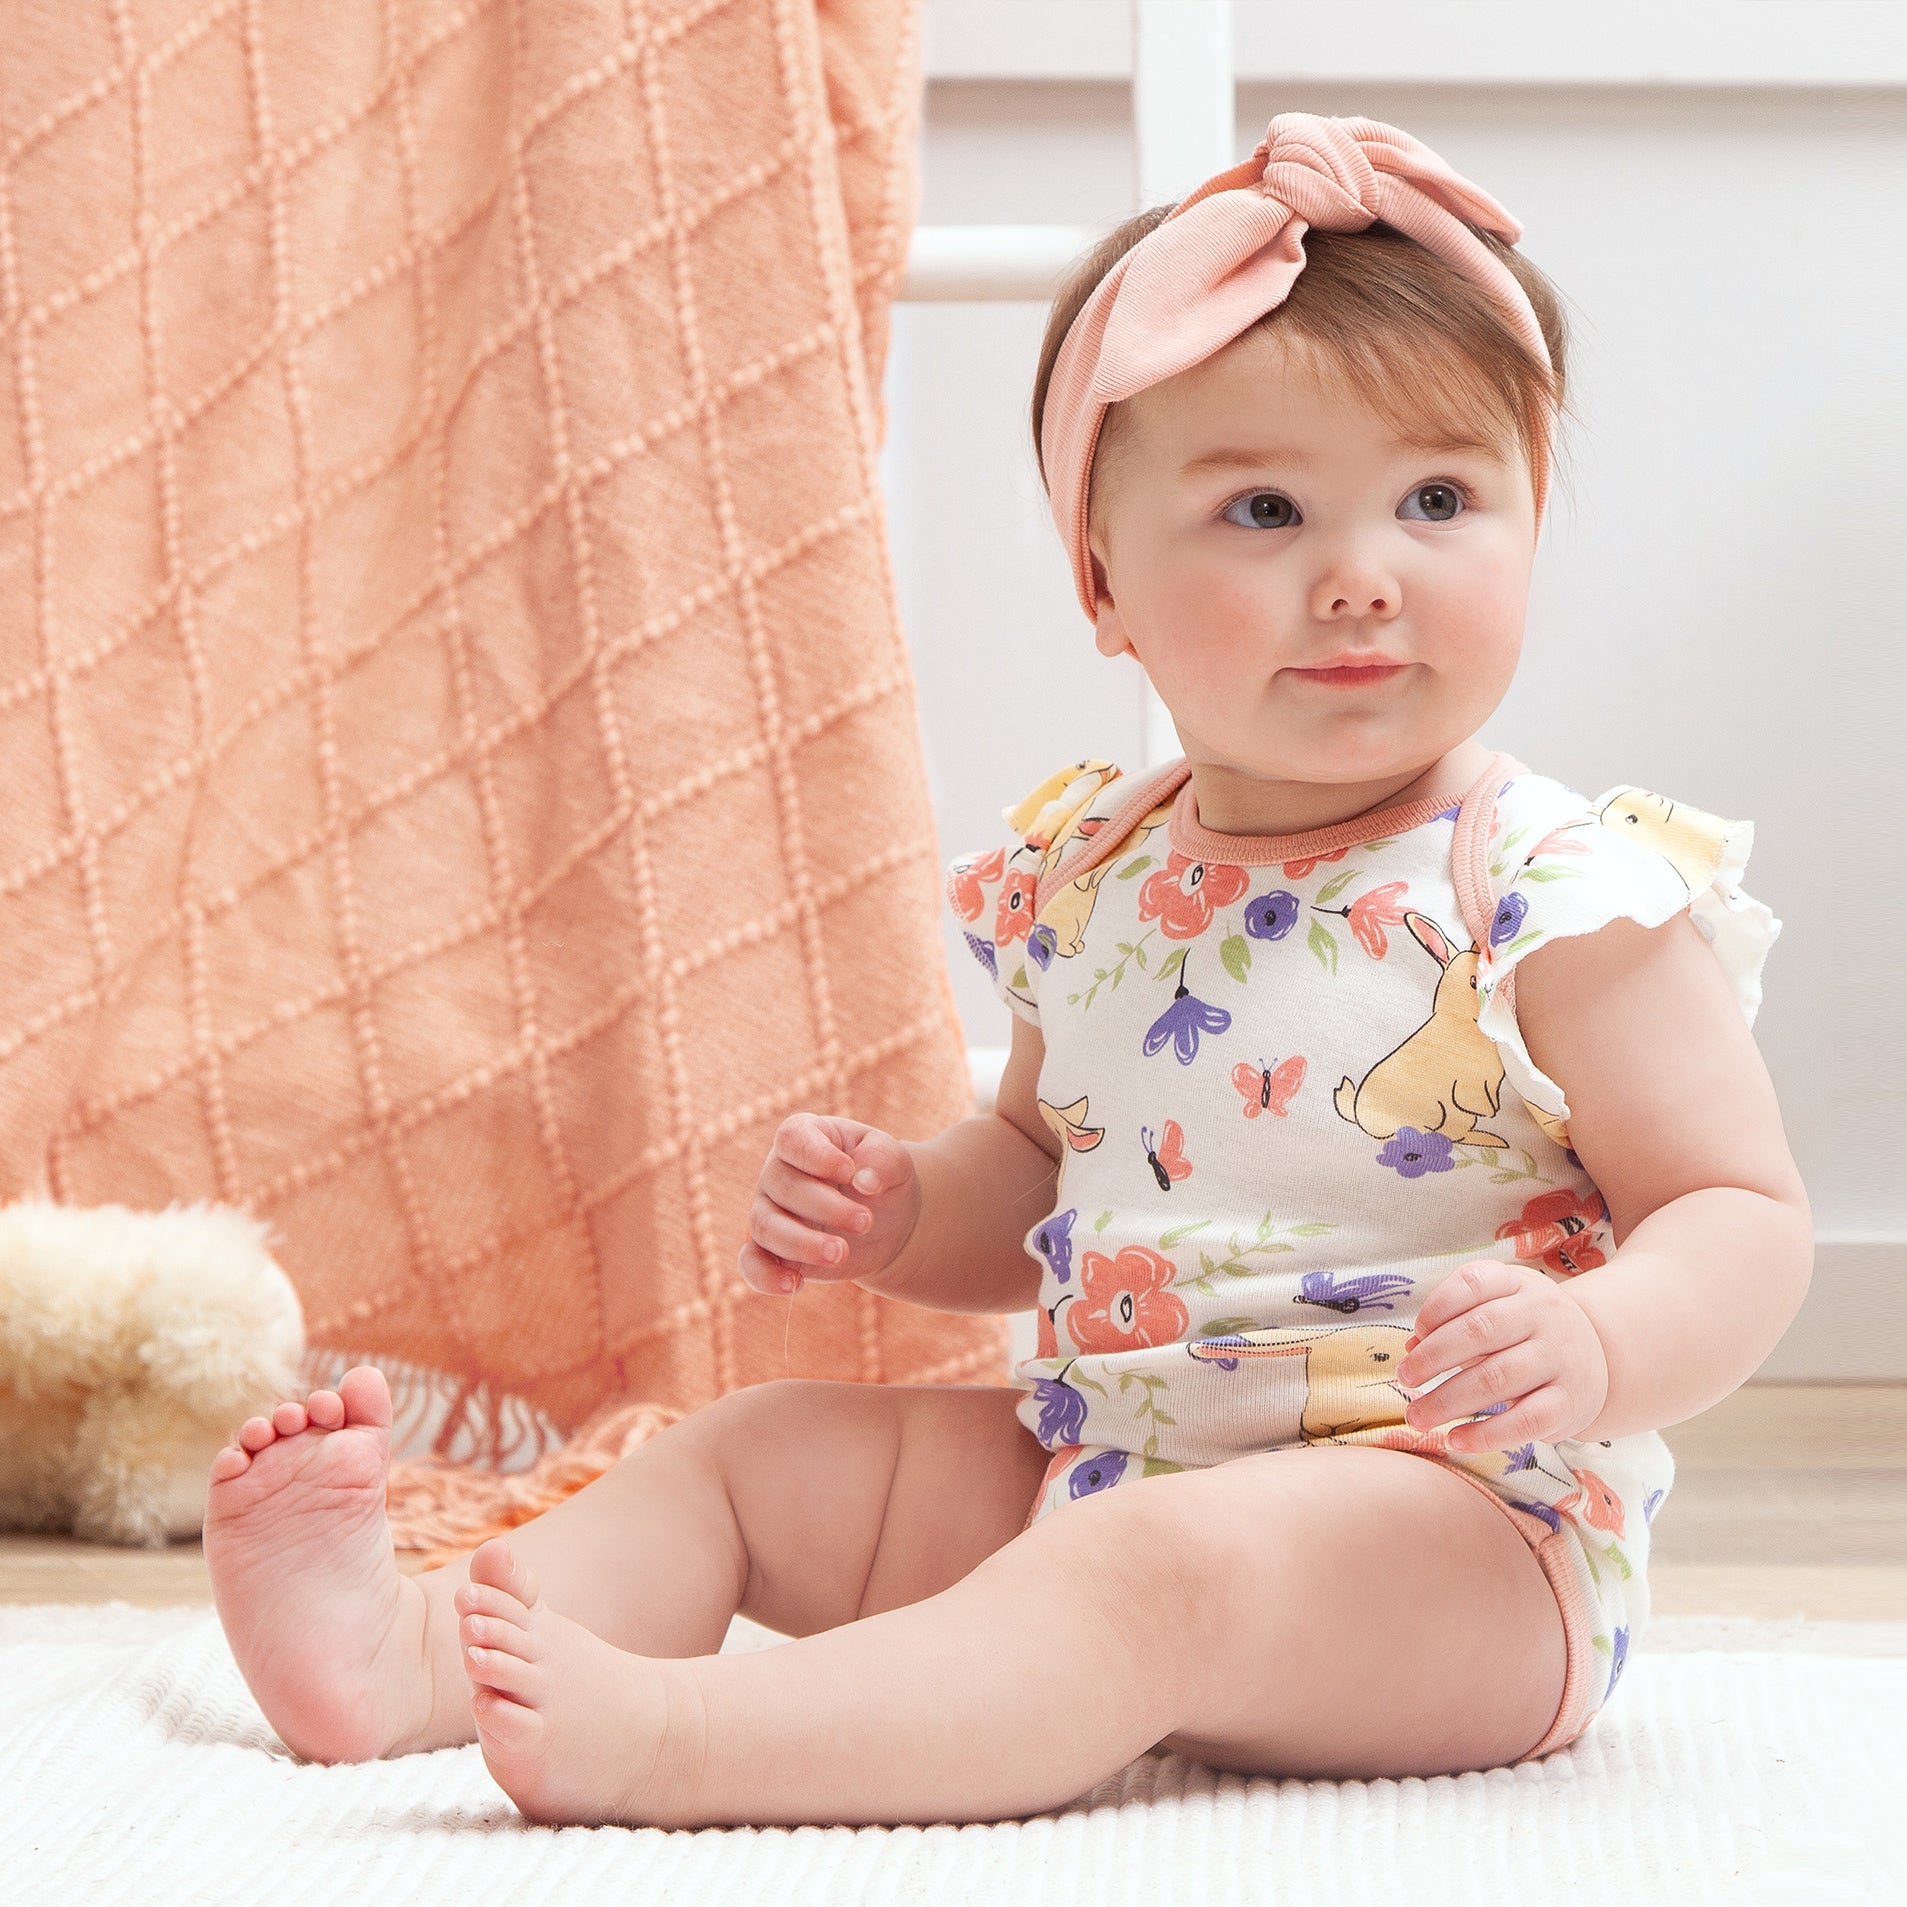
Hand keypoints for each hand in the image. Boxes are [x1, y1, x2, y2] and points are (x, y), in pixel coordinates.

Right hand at [739, 1113, 921, 1297]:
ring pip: (766, 1227)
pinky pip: (751, 1263)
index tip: (850, 1171)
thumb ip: (882, 1160)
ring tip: (841, 1254)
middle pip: (783, 1186)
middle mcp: (778, 1171)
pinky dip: (766, 1277)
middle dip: (826, 1208)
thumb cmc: (881, 1177)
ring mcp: (769, 1210)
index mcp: (806, 1137)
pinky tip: (795, 1286)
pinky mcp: (771, 1250)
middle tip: (865, 1222)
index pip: (792, 1138)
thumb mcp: (893, 1160)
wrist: (886, 1220)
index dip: (816, 1155)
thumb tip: (865, 1180)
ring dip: (802, 1244)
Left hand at [1394, 1260, 1609, 1452]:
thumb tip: (1411, 1350)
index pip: (1472, 1283)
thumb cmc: (1526, 1329)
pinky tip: (1454, 1439)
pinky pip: (1524, 1421)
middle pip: (1479, 1331)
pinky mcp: (1570, 1402)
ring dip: (1447, 1401)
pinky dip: (1484, 1434)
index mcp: (1518, 1283)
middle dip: (1432, 1358)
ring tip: (1416, 1416)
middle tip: (1404, 1379)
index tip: (1414, 1337)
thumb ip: (1452, 1322)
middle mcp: (1543, 1314)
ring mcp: (1560, 1358)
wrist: (1599, 1354)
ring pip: (1496, 1379)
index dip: (1435, 1309)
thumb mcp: (1496, 1308)